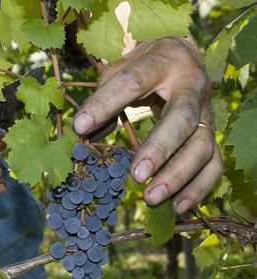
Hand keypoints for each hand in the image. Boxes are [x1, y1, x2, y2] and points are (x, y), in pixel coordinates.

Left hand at [73, 37, 223, 213]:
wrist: (181, 56)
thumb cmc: (142, 66)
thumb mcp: (119, 70)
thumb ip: (102, 98)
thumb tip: (83, 134)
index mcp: (164, 60)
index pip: (133, 82)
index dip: (105, 104)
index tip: (81, 126)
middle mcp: (192, 84)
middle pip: (182, 119)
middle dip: (160, 149)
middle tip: (136, 177)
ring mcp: (207, 110)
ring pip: (202, 146)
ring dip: (179, 176)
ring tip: (151, 198)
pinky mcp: (212, 132)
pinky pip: (213, 164)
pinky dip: (198, 188)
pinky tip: (177, 207)